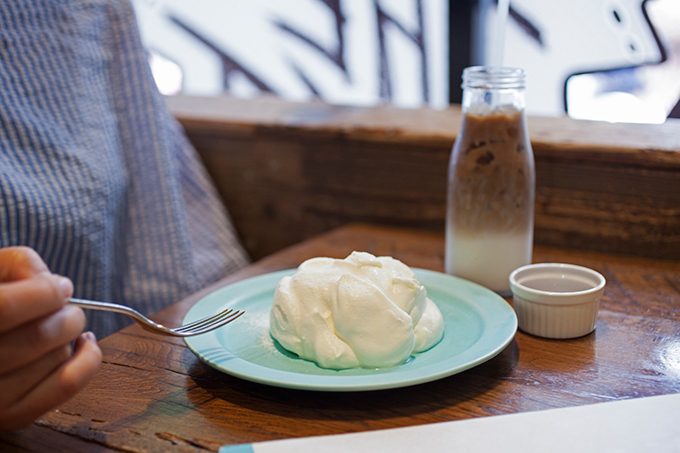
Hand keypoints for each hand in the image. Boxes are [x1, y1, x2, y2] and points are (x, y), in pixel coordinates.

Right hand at [0, 247, 101, 430]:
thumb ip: (19, 265)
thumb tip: (57, 286)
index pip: (6, 308)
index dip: (44, 292)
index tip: (60, 287)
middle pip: (40, 335)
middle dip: (67, 313)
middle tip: (65, 307)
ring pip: (57, 357)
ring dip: (71, 336)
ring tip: (58, 326)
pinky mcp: (12, 416)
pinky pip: (67, 385)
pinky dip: (88, 359)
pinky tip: (82, 344)